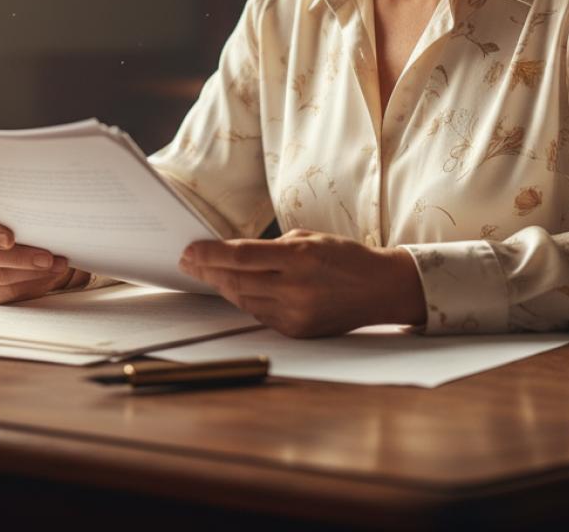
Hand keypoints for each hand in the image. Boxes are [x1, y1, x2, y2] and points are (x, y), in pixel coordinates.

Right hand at [0, 205, 86, 304]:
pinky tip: (50, 278)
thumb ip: (28, 212)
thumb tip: (52, 215)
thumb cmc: (26, 223)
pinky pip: (6, 294)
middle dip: (21, 257)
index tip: (10, 239)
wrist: (31, 244)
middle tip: (48, 258)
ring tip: (58, 266)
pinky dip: (32, 286)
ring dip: (33, 273)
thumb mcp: (24, 213)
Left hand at [178, 228, 427, 337]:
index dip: (210, 254)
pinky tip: (235, 288)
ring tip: (206, 272)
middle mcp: (295, 288)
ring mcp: (295, 313)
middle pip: (236, 280)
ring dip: (222, 285)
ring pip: (243, 299)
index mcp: (299, 258)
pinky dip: (245, 299)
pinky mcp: (296, 330)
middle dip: (207, 270)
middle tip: (188, 261)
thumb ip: (274, 247)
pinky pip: (259, 313)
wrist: (380, 289)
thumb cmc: (346, 256)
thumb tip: (238, 255)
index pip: (242, 257)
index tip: (189, 250)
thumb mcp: (311, 238)